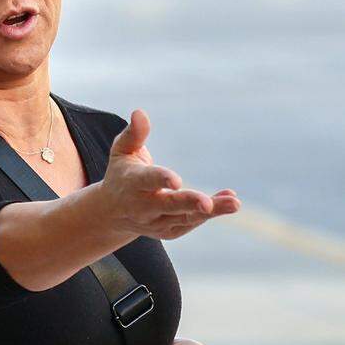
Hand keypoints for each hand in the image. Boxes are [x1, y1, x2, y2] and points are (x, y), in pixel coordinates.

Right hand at [98, 110, 239, 241]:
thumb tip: (139, 112)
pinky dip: (210, 214)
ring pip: (184, 218)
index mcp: (132, 183)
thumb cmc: (122, 174)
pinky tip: (229, 201)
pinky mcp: (167, 231)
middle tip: (207, 203)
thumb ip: (134, 134)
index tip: (177, 181)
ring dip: (209, 211)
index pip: (147, 180)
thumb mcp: (122, 152)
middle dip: (188, 203)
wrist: (110, 213)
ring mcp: (155, 222)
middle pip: (168, 205)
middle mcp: (142, 206)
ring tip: (234, 203)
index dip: (161, 180)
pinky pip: (191, 223)